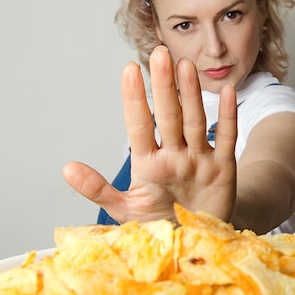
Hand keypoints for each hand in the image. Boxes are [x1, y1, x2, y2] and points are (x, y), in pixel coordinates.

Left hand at [63, 46, 237, 222]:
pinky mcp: (223, 169)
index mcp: (149, 164)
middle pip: (169, 116)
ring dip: (191, 94)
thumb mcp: (126, 210)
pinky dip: (227, 117)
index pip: (139, 126)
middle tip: (159, 54)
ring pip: (195, 121)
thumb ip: (98, 190)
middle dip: (164, 86)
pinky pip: (226, 139)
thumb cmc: (160, 221)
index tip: (129, 70)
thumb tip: (66, 168)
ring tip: (185, 66)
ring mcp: (199, 159)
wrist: (197, 240)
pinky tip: (227, 91)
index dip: (134, 99)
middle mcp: (174, 155)